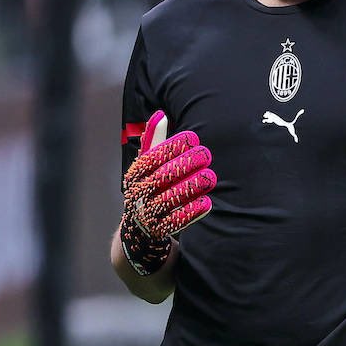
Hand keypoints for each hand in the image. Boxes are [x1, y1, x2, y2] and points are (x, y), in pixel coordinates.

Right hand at [120, 110, 216, 275]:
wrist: (141, 230)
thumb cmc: (151, 188)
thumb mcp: (149, 166)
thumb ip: (154, 142)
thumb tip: (161, 114)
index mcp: (135, 174)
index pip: (153, 156)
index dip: (173, 146)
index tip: (194, 138)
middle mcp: (137, 193)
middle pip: (162, 176)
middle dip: (186, 164)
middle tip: (207, 155)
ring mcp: (146, 213)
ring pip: (169, 199)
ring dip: (192, 187)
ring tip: (210, 177)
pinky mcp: (158, 231)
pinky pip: (175, 221)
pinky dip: (191, 212)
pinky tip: (207, 202)